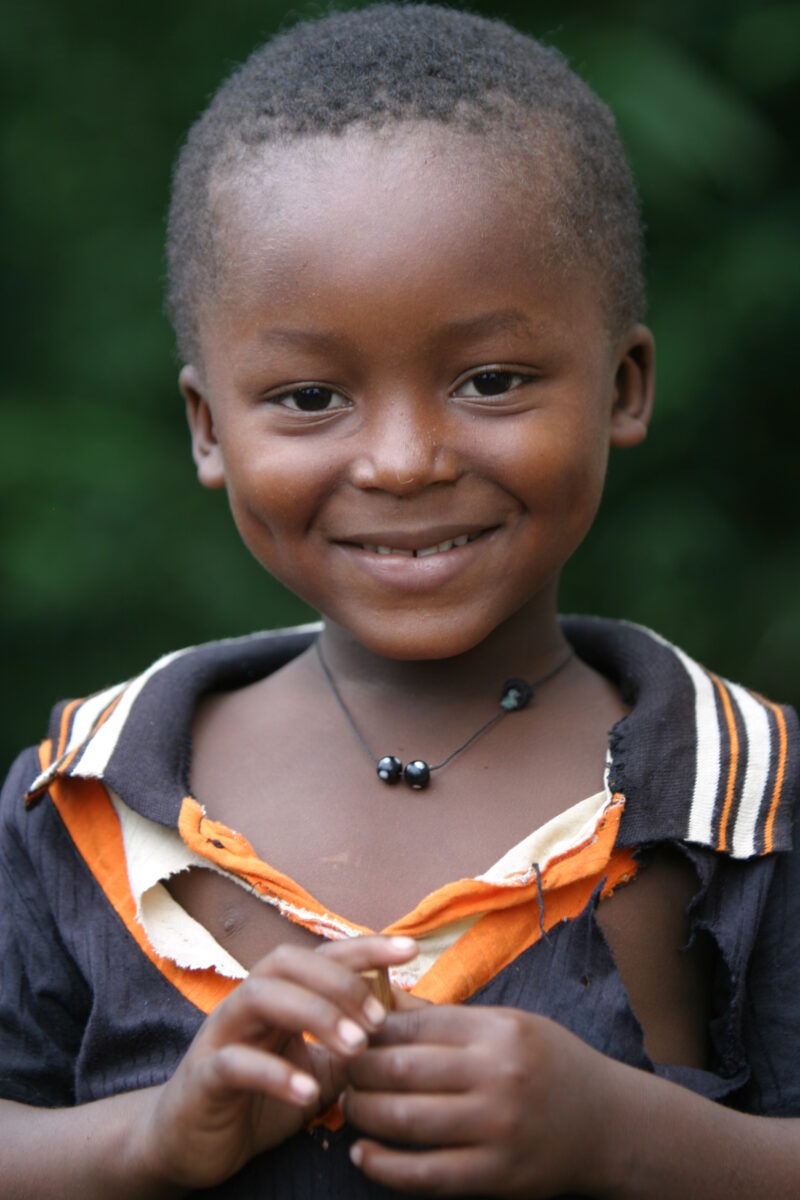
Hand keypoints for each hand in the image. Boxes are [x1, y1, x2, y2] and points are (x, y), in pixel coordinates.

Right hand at [133, 934, 417, 1190]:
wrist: (194, 1145)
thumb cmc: (261, 1100)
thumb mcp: (320, 1073)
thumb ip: (352, 1049)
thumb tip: (406, 1029)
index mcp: (278, 995)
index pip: (321, 956)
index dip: (364, 948)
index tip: (410, 950)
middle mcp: (247, 1002)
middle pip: (289, 961)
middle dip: (339, 981)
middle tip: (378, 1021)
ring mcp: (221, 1034)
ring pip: (260, 995)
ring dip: (314, 1014)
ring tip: (354, 1047)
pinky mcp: (203, 1076)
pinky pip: (236, 1062)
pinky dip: (275, 1073)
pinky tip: (309, 1092)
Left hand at [341, 1004, 615, 1197]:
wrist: (610, 1124)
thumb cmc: (550, 1064)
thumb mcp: (508, 1025)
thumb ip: (446, 1019)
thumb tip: (382, 1000)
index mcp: (498, 1031)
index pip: (415, 1023)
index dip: (372, 1027)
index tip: (348, 1030)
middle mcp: (497, 1075)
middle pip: (401, 1069)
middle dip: (358, 1068)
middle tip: (340, 1067)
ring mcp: (497, 1129)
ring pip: (406, 1121)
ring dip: (364, 1114)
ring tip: (349, 1105)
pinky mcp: (497, 1176)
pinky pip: (425, 1175)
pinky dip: (384, 1167)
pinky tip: (363, 1155)